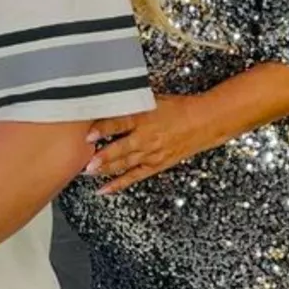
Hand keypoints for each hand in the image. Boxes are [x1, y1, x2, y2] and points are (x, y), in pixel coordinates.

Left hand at [85, 94, 218, 194]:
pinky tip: (104, 189)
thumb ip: (130, 104)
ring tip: (88, 172)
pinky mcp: (156, 164)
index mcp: (144, 117)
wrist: (203, 122)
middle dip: (101, 156)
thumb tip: (107, 102)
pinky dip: (119, 183)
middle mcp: (147, 137)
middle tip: (85, 162)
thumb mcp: (152, 99)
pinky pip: (134, 176)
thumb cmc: (178, 108)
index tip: (87, 134)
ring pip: (125, 164)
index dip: (102, 129)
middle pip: (120, 149)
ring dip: (106, 169)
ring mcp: (151, 153)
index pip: (119, 123)